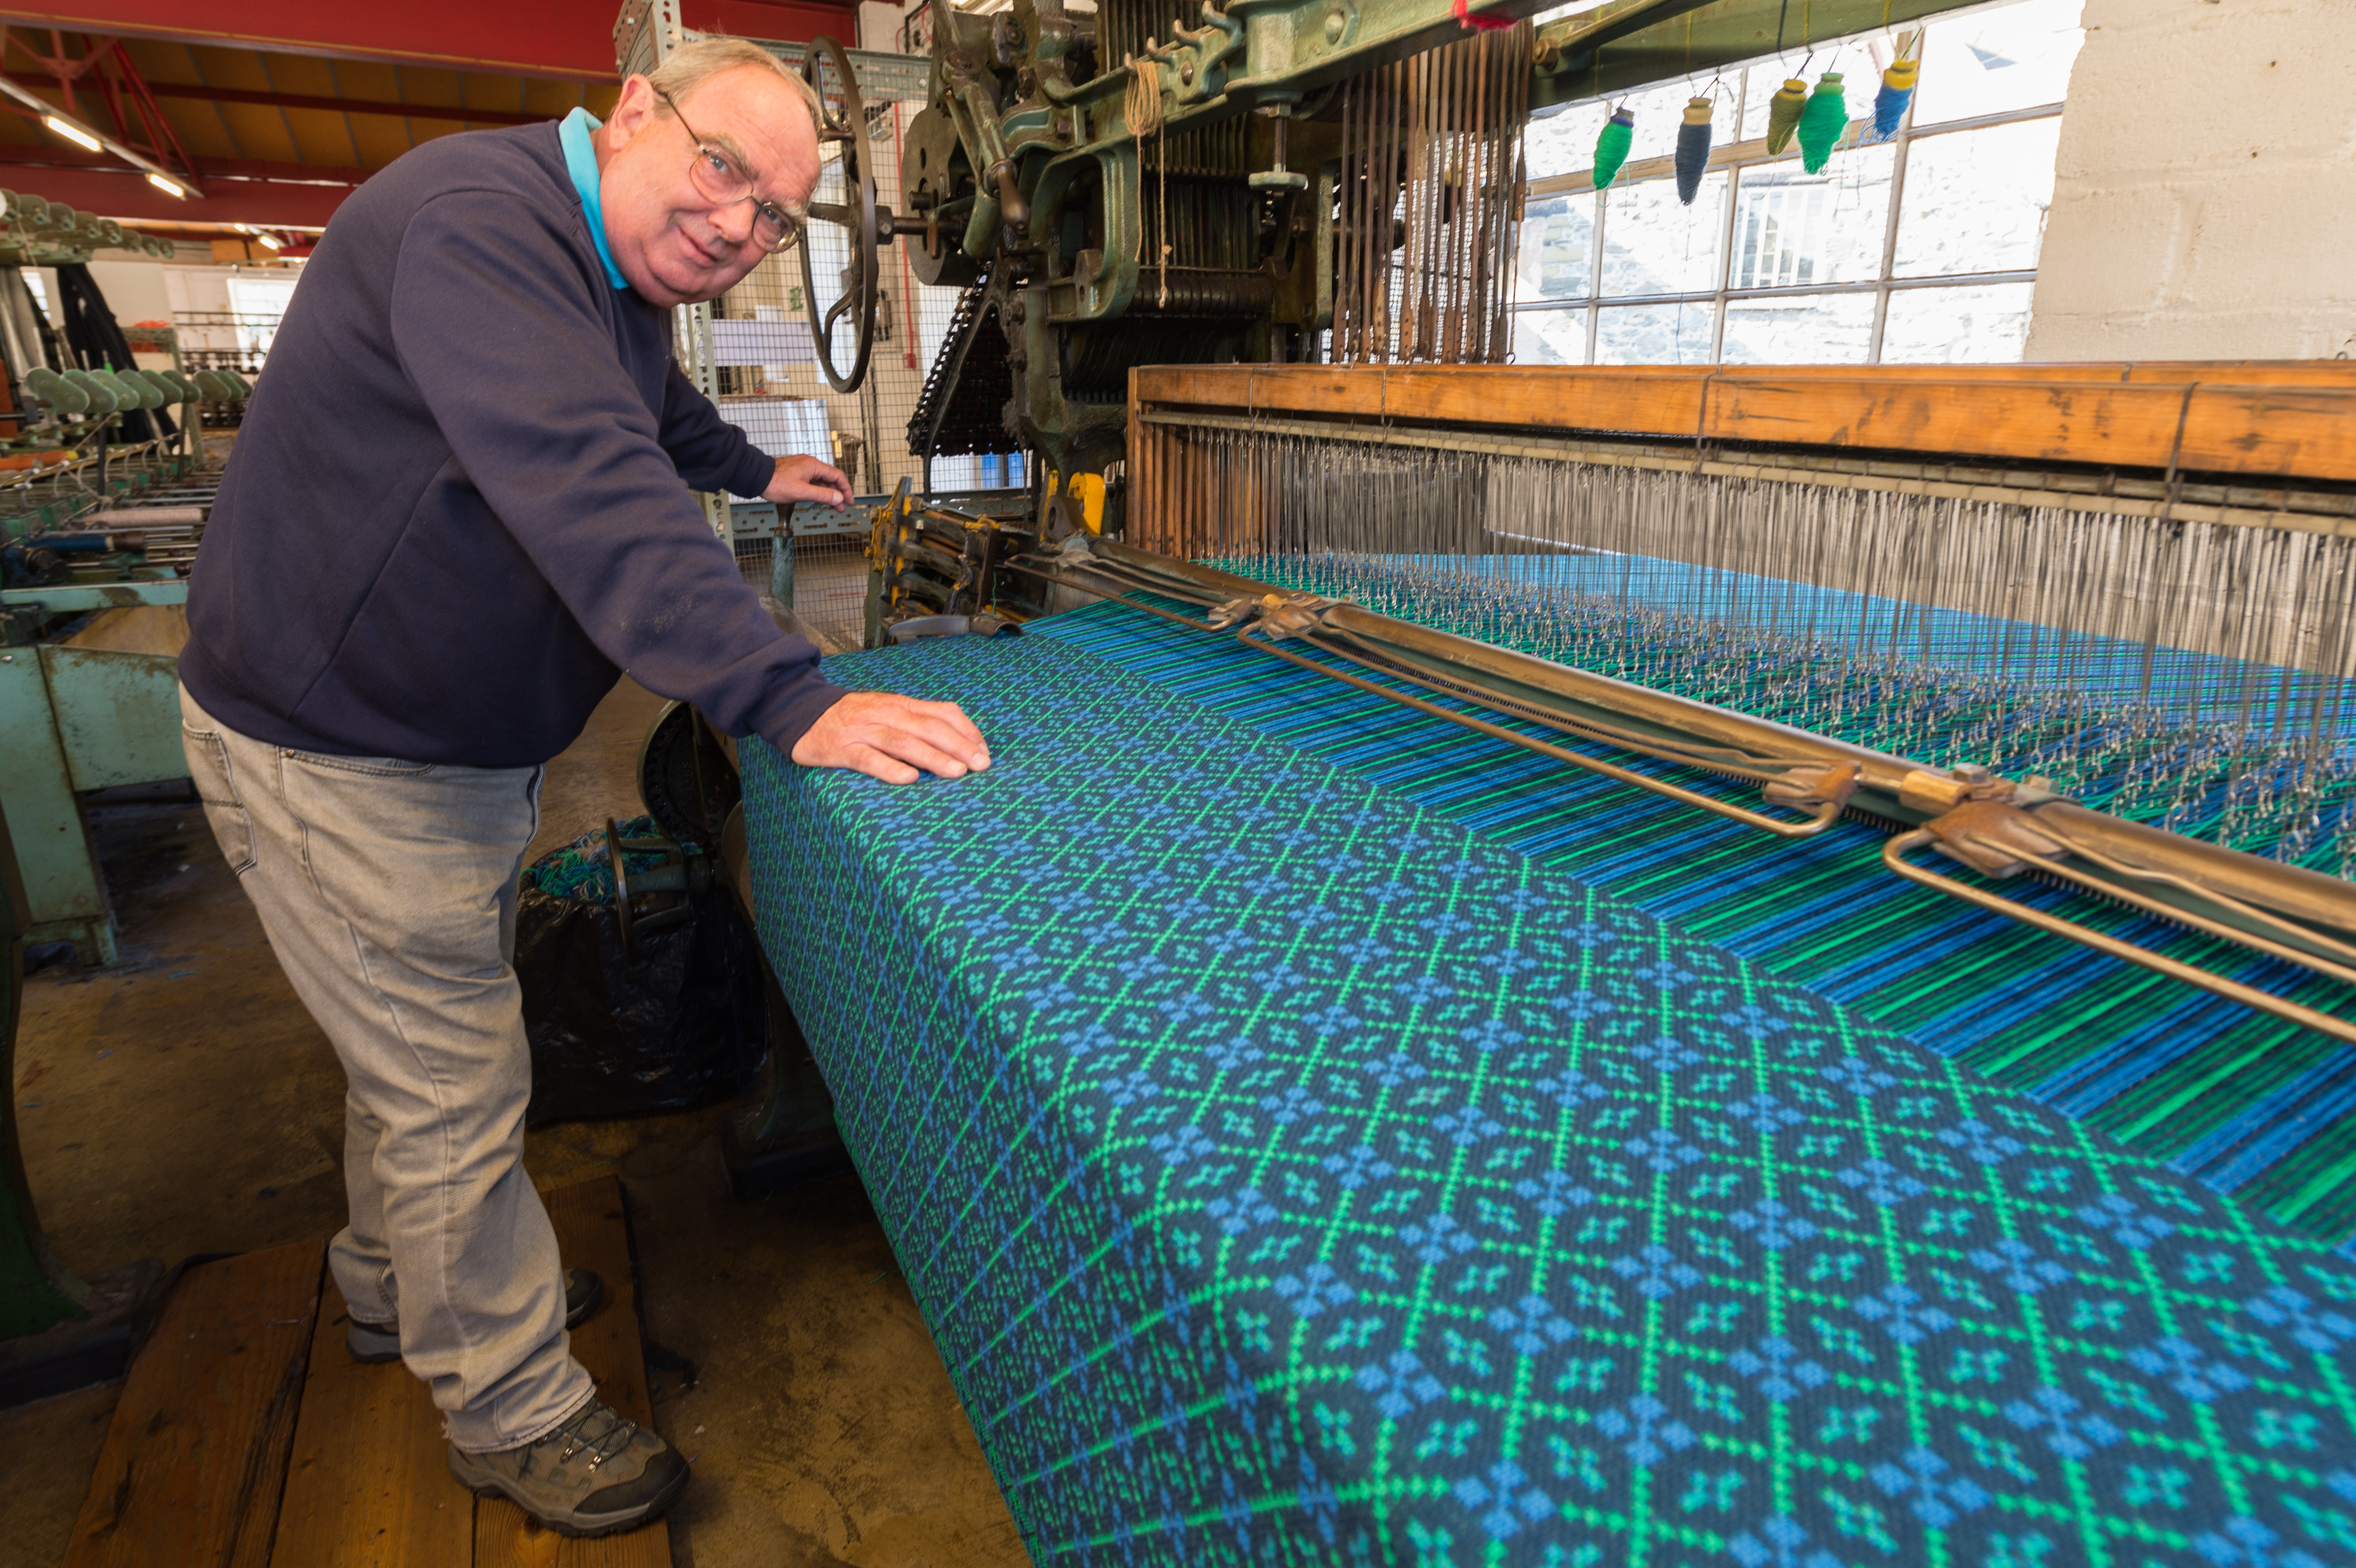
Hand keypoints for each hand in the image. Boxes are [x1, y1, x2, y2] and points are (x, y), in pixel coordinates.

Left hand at [765, 454, 851, 508]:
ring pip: (822, 481)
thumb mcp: (801, 492)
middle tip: (843, 506)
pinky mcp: (797, 473)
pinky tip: (820, 498)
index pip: (838, 476)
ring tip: (834, 506)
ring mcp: (803, 468)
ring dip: (829, 493)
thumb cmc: (775, 482)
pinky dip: (819, 490)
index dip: (846, 490)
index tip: (850, 501)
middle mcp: (810, 465)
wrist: (757, 477)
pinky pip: (813, 481)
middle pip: (831, 478)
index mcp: (814, 466)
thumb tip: (839, 498)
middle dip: (839, 493)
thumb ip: (822, 495)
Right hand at [791, 691, 990, 783]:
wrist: (802, 711)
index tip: (984, 751)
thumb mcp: (888, 712)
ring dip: (931, 757)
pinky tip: (908, 779)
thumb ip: (919, 723)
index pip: (942, 712)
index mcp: (901, 704)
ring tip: (955, 772)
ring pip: (902, 742)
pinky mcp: (841, 748)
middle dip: (957, 746)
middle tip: (980, 765)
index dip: (966, 730)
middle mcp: (886, 714)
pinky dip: (889, 768)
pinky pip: (868, 758)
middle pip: (928, 727)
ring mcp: (863, 730)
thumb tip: (960, 743)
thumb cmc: (853, 717)